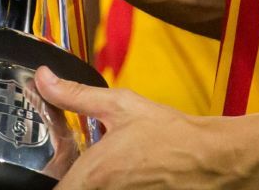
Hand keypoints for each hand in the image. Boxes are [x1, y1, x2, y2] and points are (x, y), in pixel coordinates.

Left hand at [35, 68, 254, 188]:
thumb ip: (75, 95)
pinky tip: (122, 176)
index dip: (49, 178)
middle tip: (74, 163)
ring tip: (105, 168)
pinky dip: (112, 188)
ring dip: (91, 184)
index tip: (51, 166)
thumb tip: (44, 79)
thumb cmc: (172, 135)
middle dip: (69, 179)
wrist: (214, 160)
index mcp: (94, 175)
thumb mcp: (120, 105)